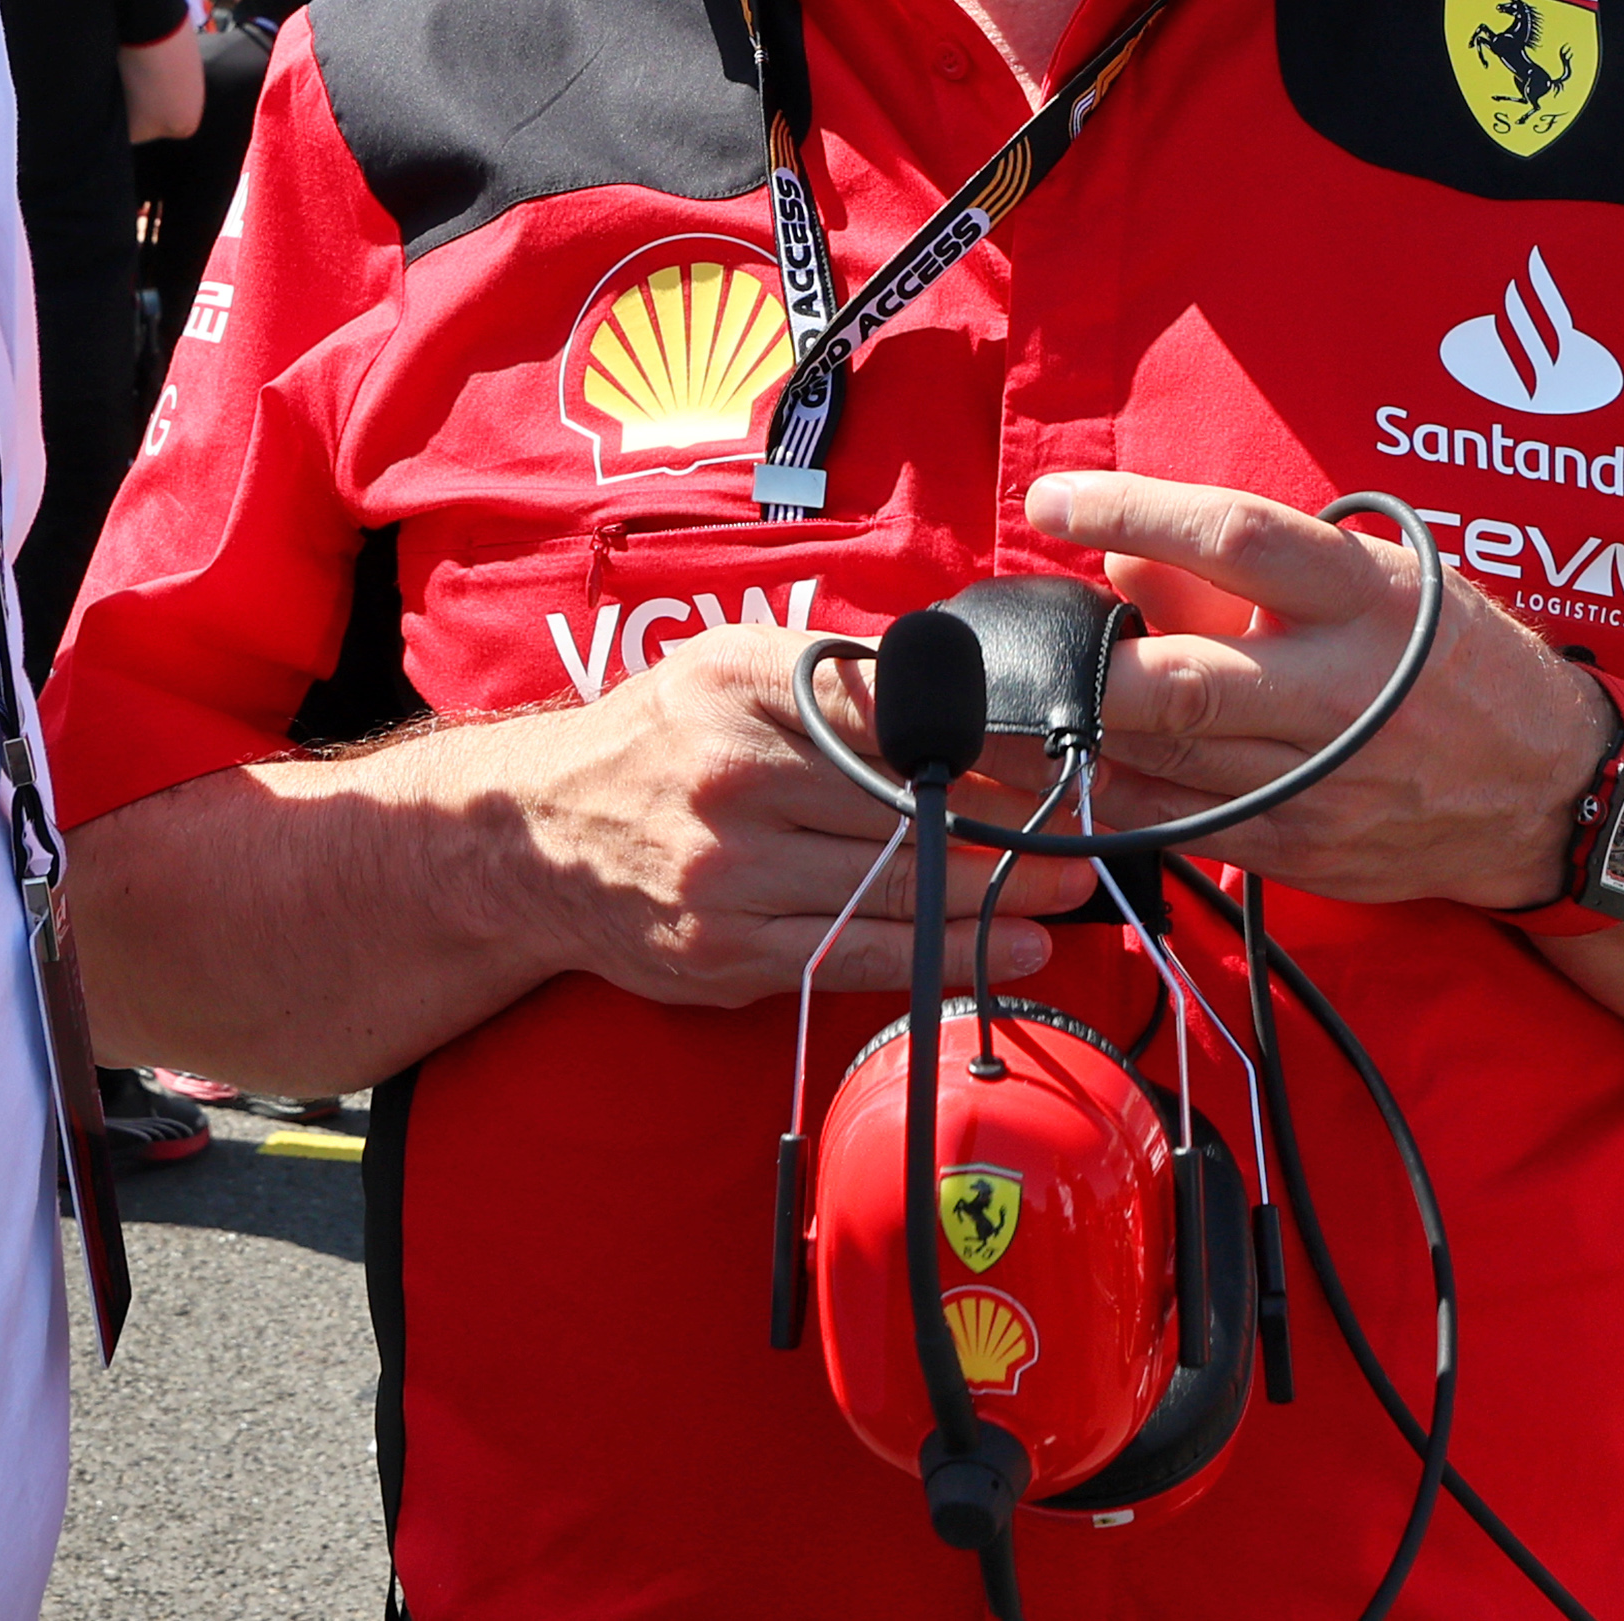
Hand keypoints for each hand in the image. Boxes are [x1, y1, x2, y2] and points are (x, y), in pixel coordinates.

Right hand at [511, 626, 1096, 1010]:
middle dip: (1017, 826)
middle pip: (911, 804)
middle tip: (1094, 836)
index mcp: (746, 688)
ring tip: (1071, 895)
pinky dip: (941, 956)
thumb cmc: (654, 739)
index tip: (1068, 755)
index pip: (899, 711)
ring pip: (895, 885)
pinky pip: (856, 956)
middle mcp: (738, 777)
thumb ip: (836, 676)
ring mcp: (731, 873)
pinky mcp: (728, 952)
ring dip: (998, 896)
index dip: (995, 740)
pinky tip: (1005, 952)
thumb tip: (962, 686)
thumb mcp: (729, 668)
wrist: (529, 836)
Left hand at [1026, 469, 1603, 912]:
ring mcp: (1318, 784)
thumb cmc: (1451, 660)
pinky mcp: (1299, 852)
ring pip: (1165, 766)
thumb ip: (1246, 575)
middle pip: (1184, 683)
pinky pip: (1176, 827)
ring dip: (1065, 742)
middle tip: (1000, 648)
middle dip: (1081, 672)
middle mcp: (1338, 693)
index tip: (1051, 501)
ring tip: (986, 709)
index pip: (1236, 539)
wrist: (1551, 792)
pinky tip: (1050, 776)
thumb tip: (1119, 564)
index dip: (1134, 512)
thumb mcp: (1378, 583)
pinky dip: (1105, 800)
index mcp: (1364, 599)